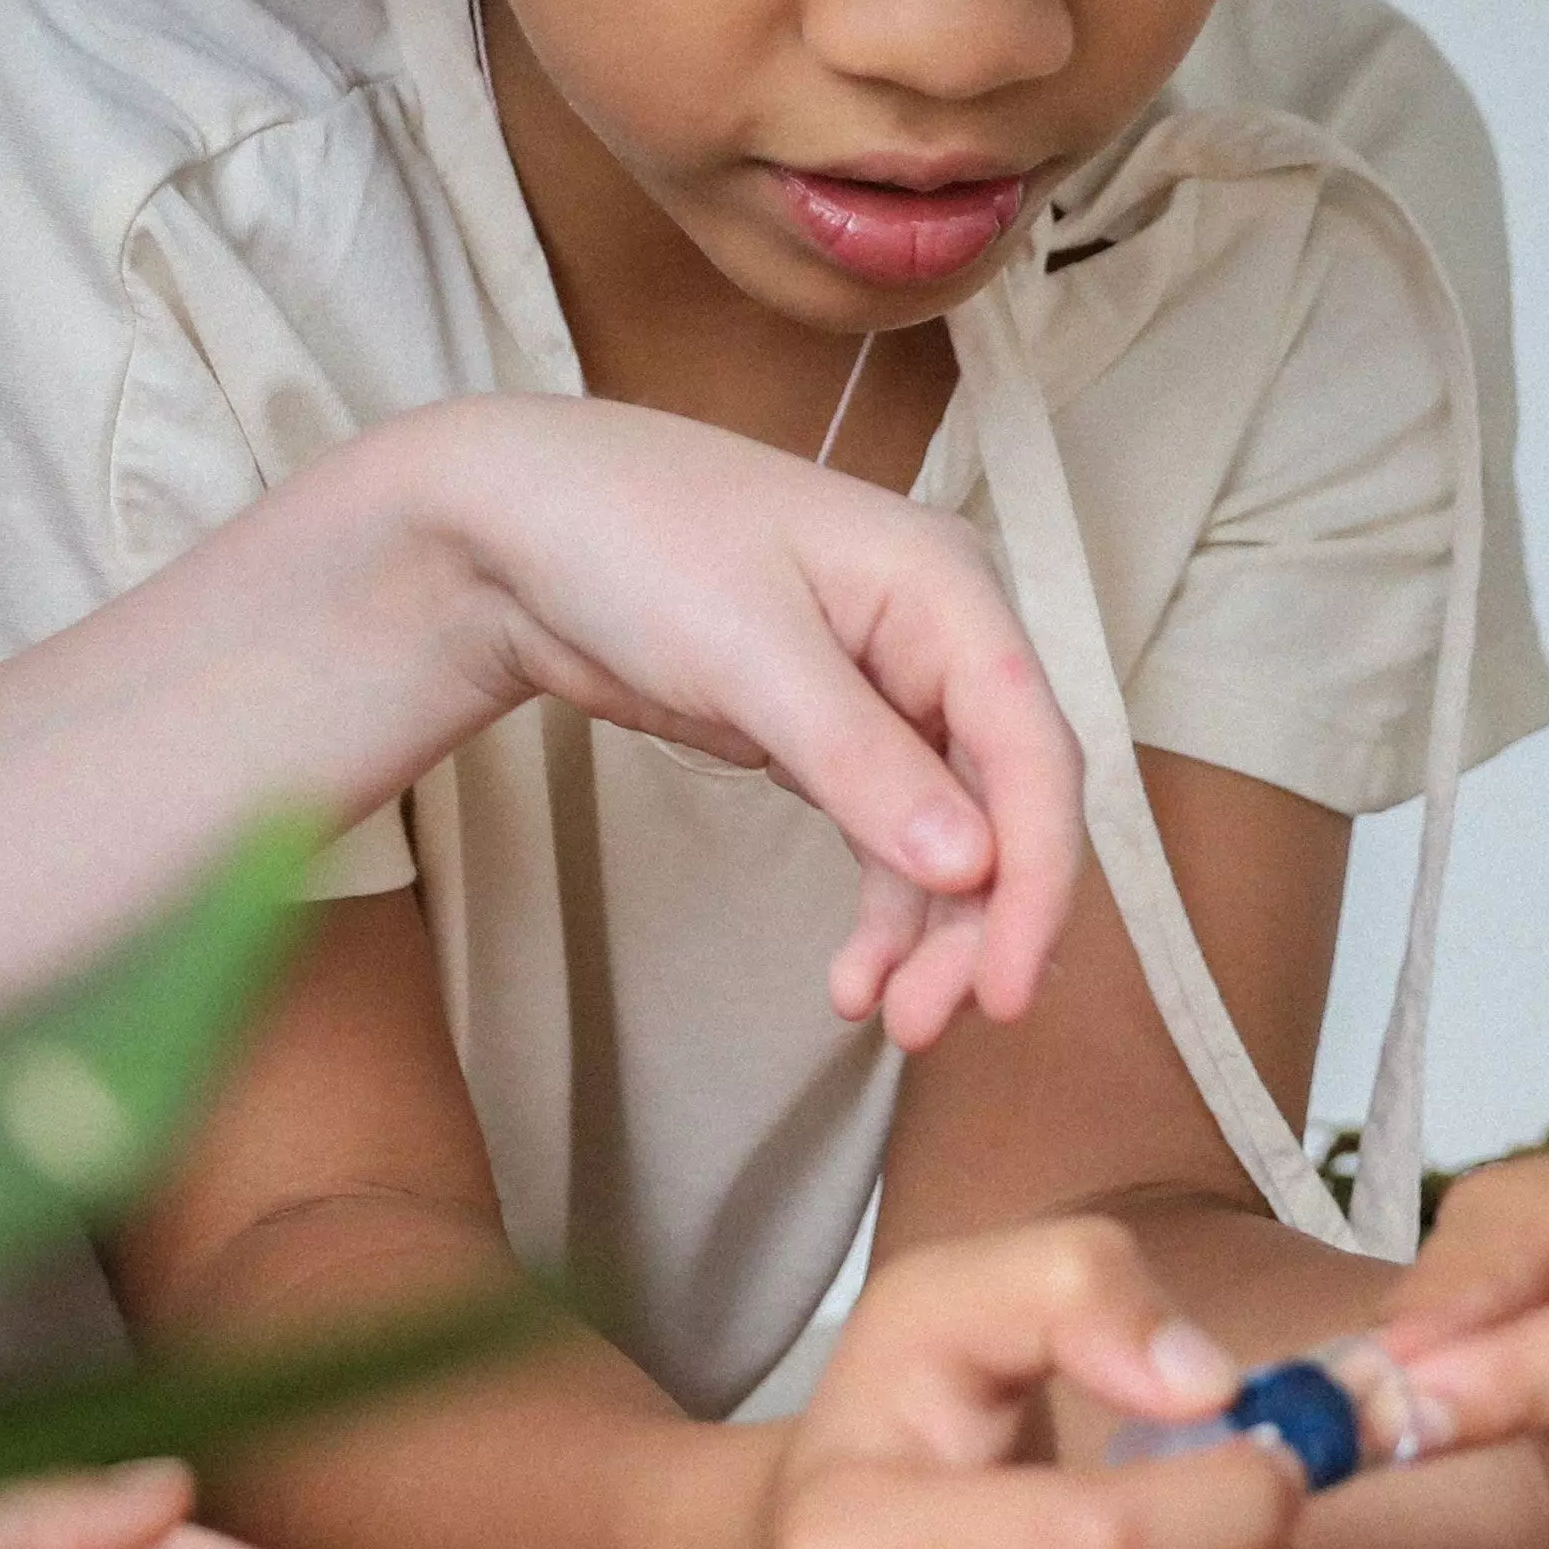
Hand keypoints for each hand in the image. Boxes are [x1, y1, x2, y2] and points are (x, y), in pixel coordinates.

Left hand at [375, 394, 1087, 1047]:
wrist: (511, 525)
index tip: (1009, 987)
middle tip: (925, 1023)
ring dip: (929, 931)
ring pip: (950, 835)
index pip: (1031, 749)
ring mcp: (886, 690)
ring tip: (887, 1018)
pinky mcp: (828, 735)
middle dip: (979, 920)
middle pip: (1003, 803)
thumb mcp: (746, 649)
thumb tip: (973, 866)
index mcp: (947, 589)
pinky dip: (881, 909)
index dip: (1037, 875)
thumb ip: (860, 760)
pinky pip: (887, 836)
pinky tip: (854, 978)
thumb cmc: (630, 540)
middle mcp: (937, 639)